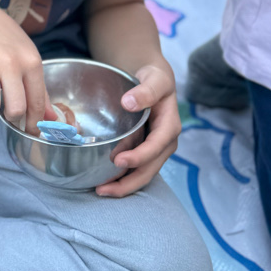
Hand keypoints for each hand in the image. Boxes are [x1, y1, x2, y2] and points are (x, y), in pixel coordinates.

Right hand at [0, 0, 54, 130]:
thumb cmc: (8, 42)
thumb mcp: (29, 59)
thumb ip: (39, 91)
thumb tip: (50, 119)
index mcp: (31, 62)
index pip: (36, 103)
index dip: (34, 123)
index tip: (30, 130)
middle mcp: (10, 62)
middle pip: (15, 109)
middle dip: (12, 117)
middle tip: (8, 110)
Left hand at [96, 62, 180, 197]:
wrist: (155, 81)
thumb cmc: (155, 79)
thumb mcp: (155, 79)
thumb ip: (146, 91)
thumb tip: (129, 102)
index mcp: (170, 126)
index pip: (156, 146)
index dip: (140, 156)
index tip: (118, 161)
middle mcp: (165, 142)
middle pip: (150, 168)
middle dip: (129, 182)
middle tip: (104, 189)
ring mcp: (156, 149)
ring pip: (143, 173)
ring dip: (124, 185)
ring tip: (101, 191)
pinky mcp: (145, 151)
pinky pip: (136, 169)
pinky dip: (123, 178)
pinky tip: (105, 182)